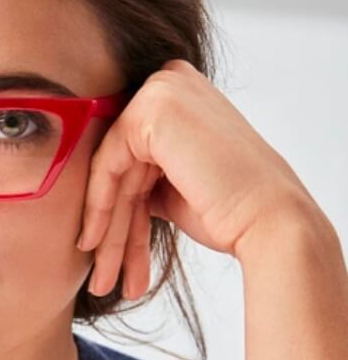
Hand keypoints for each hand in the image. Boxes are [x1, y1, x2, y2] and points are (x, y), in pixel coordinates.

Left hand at [76, 59, 317, 298]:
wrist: (268, 220)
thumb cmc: (230, 209)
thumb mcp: (171, 187)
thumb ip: (139, 178)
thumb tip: (103, 192)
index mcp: (179, 95)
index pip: (130, 156)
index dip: (114, 208)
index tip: (101, 250)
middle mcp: (171, 82)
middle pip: (120, 165)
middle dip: (110, 226)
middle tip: (101, 273)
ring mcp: (162, 90)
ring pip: (111, 170)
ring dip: (104, 229)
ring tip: (101, 277)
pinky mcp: (152, 108)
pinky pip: (107, 164)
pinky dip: (98, 206)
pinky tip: (93, 243)